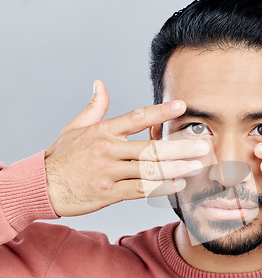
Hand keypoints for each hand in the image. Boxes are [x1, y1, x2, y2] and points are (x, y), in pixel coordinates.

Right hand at [45, 80, 207, 216]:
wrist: (42, 186)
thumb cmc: (62, 156)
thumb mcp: (75, 127)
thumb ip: (94, 107)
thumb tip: (100, 84)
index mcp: (103, 132)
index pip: (136, 117)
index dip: (160, 112)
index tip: (182, 105)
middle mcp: (108, 150)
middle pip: (150, 148)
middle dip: (179, 146)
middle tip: (202, 146)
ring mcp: (109, 173)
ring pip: (148, 170)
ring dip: (175, 168)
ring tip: (196, 166)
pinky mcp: (108, 193)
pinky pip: (140, 190)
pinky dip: (160, 188)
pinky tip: (178, 185)